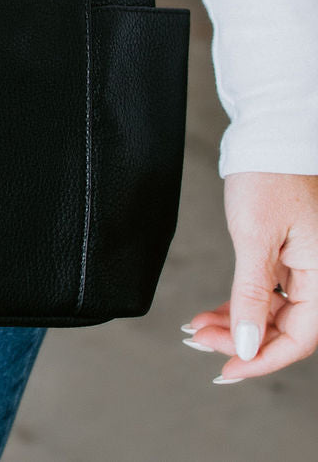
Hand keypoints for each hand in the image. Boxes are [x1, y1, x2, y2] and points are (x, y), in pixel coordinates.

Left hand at [181, 171, 317, 381]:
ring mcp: (304, 265)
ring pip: (272, 312)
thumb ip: (252, 295)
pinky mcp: (287, 253)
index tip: (226, 369)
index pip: (299, 338)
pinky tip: (213, 312)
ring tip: (198, 328)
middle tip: (200, 342)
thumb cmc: (267, 176)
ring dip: (236, 323)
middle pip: (284, 328)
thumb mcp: (255, 238)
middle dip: (241, 341)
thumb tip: (247, 346)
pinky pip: (267, 291)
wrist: (269, 133)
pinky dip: (240, 302)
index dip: (261, 359)